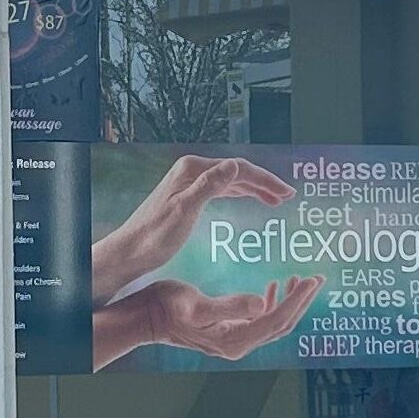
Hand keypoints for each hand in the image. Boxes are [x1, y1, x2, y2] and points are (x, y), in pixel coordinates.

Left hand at [88, 155, 293, 296]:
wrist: (130, 252)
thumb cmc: (154, 236)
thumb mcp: (184, 211)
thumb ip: (209, 187)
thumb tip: (235, 165)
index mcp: (192, 170)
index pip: (238, 168)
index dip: (265, 180)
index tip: (287, 193)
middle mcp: (191, 171)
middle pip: (236, 171)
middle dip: (264, 182)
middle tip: (288, 196)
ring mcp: (189, 182)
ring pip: (230, 180)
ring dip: (254, 188)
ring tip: (277, 200)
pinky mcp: (188, 195)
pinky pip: (221, 189)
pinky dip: (240, 193)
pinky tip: (250, 199)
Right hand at [93, 275, 323, 367]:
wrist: (145, 318)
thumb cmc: (166, 308)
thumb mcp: (196, 304)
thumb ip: (230, 305)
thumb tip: (262, 303)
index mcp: (234, 340)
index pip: (276, 319)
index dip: (297, 300)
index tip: (311, 280)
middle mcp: (238, 344)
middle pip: (281, 324)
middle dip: (301, 301)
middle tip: (317, 278)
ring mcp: (234, 339)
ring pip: (274, 322)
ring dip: (291, 302)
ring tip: (303, 281)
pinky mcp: (229, 330)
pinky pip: (261, 320)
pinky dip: (273, 303)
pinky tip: (275, 287)